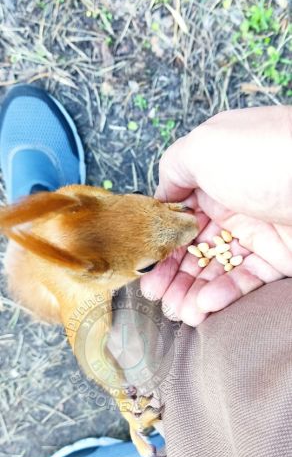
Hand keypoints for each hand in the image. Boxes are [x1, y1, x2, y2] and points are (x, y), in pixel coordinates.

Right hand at [141, 106, 291, 325]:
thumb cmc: (268, 155)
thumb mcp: (207, 145)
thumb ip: (175, 168)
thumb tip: (161, 195)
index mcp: (213, 174)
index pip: (176, 216)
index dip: (158, 243)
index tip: (143, 268)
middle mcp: (233, 203)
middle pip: (192, 246)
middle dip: (171, 273)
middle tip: (155, 297)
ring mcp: (257, 232)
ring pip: (215, 268)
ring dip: (191, 291)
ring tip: (176, 312)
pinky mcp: (280, 257)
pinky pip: (245, 280)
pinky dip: (221, 295)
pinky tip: (203, 305)